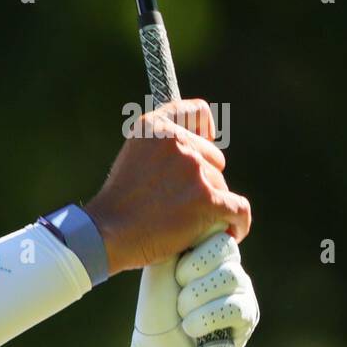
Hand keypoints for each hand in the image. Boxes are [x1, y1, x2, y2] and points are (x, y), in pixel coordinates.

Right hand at [85, 98, 251, 275]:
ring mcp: (194, 170)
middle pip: (213, 157)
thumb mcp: (132, 158)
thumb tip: (197, 150)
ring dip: (209, 205)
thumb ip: (160, 147)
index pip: (195, 112)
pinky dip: (237, 222)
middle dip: (203, 178)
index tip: (205, 143)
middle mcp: (177, 142)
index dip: (204, 129)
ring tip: (185, 223)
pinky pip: (239, 209)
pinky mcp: (208, 200)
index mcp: (154, 127)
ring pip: (221, 186)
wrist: (106, 235)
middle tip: (180, 200)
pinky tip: (230, 230)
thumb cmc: (117, 204)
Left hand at [120, 231, 259, 346]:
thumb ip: (179, 242)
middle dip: (191, 277)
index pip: (215, 233)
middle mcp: (230, 268)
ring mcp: (242, 292)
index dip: (191, 256)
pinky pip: (234, 308)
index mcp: (208, 255)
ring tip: (183, 318)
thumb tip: (197, 215)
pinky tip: (193, 332)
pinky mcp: (248, 317)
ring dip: (193, 302)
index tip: (175, 276)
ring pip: (228, 278)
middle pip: (225, 251)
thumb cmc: (156, 311)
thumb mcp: (161, 270)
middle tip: (178, 299)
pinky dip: (204, 321)